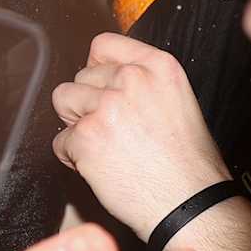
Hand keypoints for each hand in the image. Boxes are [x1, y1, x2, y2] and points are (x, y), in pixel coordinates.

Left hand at [52, 34, 230, 238]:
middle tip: (114, 131)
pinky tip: (102, 166)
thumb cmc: (188, 164)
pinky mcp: (87, 136)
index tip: (102, 86)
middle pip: (79, 77)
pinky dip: (73, 157)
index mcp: (158, 67)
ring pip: (62, 101)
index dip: (96, 68)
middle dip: (87, 103)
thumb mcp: (178, 102)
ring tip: (105, 146)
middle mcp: (132, 80)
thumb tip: (102, 75)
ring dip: (76, 125)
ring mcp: (107, 107)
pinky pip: (59, 141)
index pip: (104, 44)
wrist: (191, 206)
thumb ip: (142, 82)